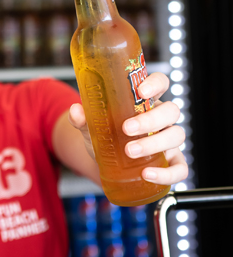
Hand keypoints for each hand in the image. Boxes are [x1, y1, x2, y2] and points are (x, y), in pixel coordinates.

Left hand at [69, 72, 187, 186]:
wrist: (105, 162)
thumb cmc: (104, 136)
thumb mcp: (92, 126)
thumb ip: (83, 119)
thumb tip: (76, 110)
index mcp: (144, 102)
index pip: (160, 83)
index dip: (156, 83)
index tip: (141, 91)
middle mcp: (161, 119)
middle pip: (171, 111)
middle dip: (150, 119)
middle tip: (126, 129)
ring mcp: (168, 140)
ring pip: (177, 136)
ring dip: (154, 143)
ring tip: (129, 151)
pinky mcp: (171, 162)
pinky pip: (180, 168)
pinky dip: (167, 173)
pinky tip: (147, 174)